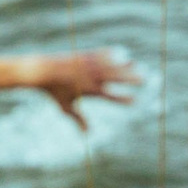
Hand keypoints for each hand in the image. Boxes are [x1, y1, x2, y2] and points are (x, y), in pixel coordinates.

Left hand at [25, 51, 139, 128]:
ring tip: (138, 64)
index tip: (135, 100)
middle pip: (116, 78)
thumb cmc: (54, 92)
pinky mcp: (85, 56)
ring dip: (126, 65)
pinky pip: (102, 54)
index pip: (111, 96)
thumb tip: (88, 134)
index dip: (123, 98)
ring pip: (112, 65)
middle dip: (131, 79)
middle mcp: (91, 78)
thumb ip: (78, 119)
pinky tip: (123, 53)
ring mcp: (89, 65)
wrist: (43, 71)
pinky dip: (113, 54)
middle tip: (144, 80)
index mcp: (89, 91)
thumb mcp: (66, 107)